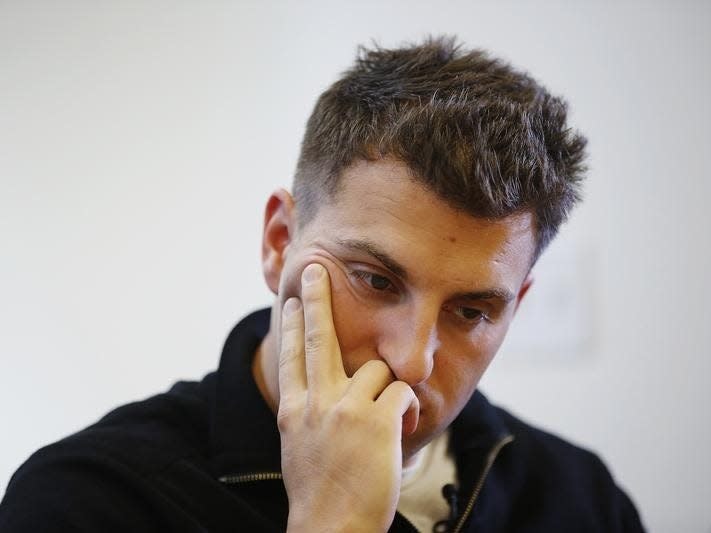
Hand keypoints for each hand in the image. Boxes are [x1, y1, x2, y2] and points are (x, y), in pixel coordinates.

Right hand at [277, 263, 418, 532]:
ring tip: (383, 424)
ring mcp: (344, 409)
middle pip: (316, 337)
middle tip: (315, 268)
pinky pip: (402, 392)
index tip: (287, 301)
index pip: (291, 356)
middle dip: (315, 297)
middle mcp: (315, 403)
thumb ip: (307, 413)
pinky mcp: (376, 420)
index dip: (289, 325)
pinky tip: (399, 431)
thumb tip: (316, 389)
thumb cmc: (319, 491)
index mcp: (293, 410)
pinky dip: (406, 409)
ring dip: (387, 391)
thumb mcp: (298, 446)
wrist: (331, 527)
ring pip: (377, 369)